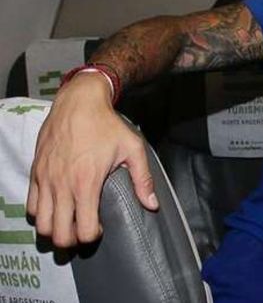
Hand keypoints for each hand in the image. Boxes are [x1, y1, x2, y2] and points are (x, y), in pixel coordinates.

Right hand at [26, 73, 157, 246]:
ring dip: (54, 229)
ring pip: (40, 224)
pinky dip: (41, 214)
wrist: (78, 103)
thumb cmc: (107, 126)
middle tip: (82, 231)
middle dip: (70, 240)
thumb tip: (152, 205)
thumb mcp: (133, 149)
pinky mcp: (36, 172)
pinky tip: (56, 207)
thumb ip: (143, 179)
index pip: (82, 230)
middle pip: (57, 234)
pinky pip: (30, 206)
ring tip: (69, 222)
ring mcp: (46, 180)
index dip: (91, 236)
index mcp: (86, 183)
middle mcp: (62, 185)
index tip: (99, 228)